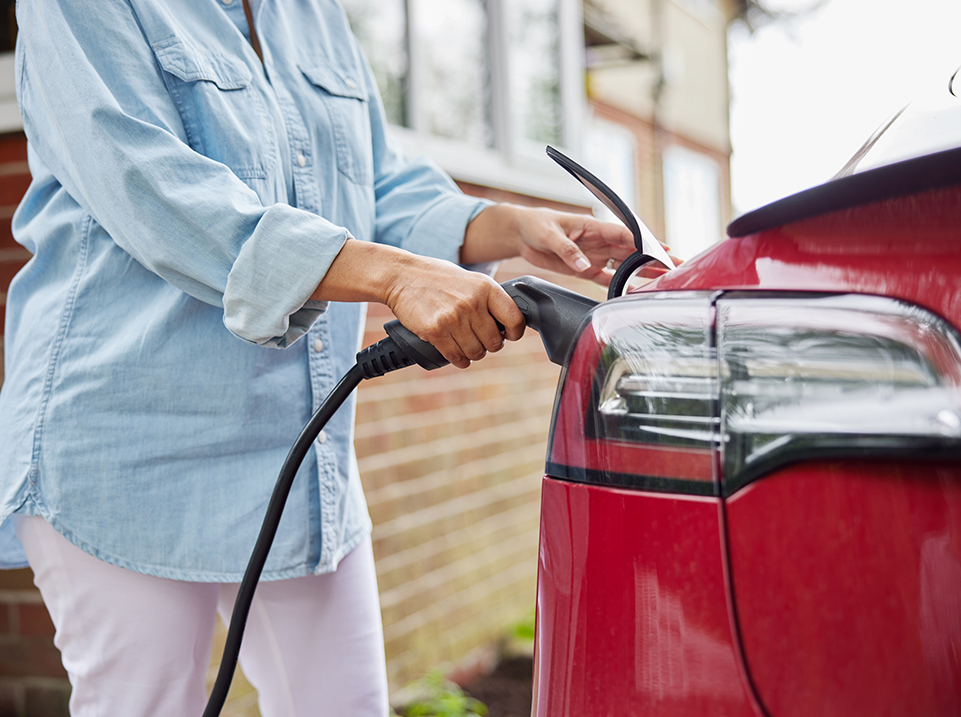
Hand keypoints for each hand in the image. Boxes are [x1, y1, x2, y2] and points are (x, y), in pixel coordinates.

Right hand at [311, 240, 524, 368]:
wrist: (402, 276)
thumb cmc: (437, 278)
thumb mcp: (470, 279)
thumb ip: (488, 299)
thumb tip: (507, 323)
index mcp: (486, 288)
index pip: (515, 319)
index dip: (515, 333)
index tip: (509, 335)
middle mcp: (473, 303)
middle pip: (495, 342)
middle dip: (489, 345)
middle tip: (481, 340)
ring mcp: (454, 318)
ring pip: (476, 353)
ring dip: (473, 354)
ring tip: (466, 346)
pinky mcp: (436, 331)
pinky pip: (456, 357)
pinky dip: (459, 360)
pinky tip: (457, 355)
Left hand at [461, 204, 664, 286]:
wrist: (521, 234)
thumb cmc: (536, 225)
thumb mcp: (549, 235)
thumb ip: (567, 250)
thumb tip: (585, 266)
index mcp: (594, 226)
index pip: (625, 235)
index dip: (645, 243)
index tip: (664, 250)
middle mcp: (599, 241)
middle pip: (633, 250)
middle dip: (655, 258)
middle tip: (677, 267)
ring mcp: (595, 255)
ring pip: (625, 264)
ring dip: (644, 272)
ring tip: (664, 280)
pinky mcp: (586, 268)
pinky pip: (608, 278)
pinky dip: (622, 285)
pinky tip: (637, 293)